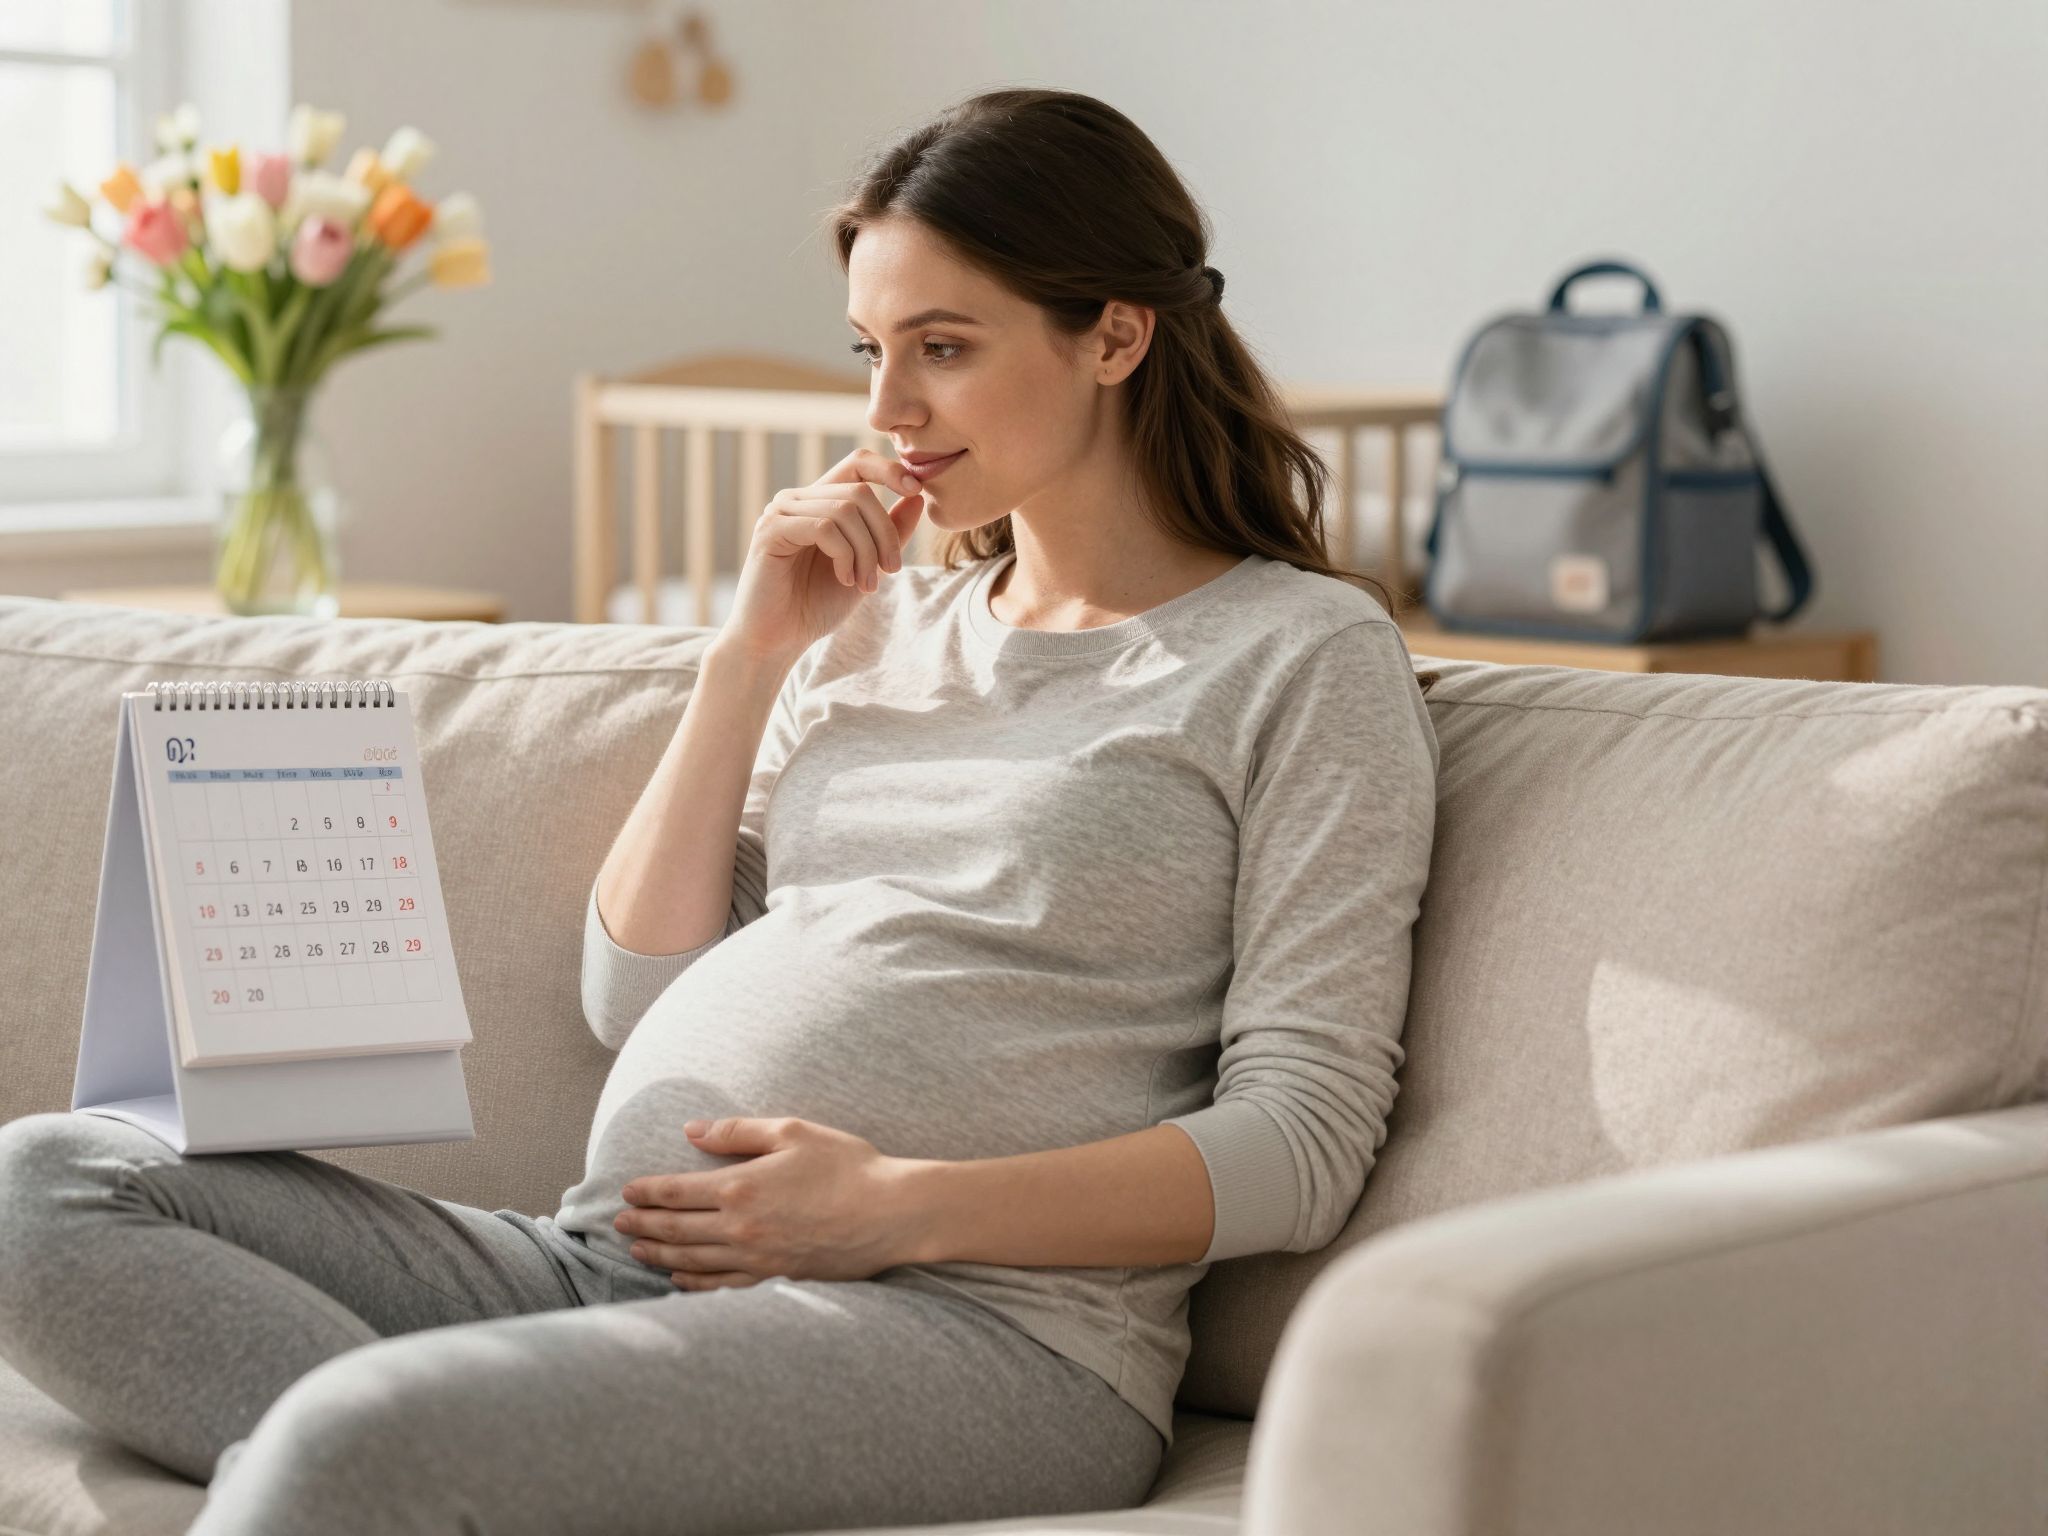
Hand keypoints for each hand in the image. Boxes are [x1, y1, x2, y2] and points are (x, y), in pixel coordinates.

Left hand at [614, 1116, 923, 1289]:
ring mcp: (756, 1260)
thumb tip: (691, 1131)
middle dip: (642, 1225)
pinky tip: (679, 1279)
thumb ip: (737, 1132)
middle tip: (618, 1223)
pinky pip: (721, 1287)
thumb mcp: (793, 1132)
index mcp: (740, 1188)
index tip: (626, 1191)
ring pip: (692, 1261)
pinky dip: (693, 1284)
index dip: (646, 1192)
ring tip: (638, 1249)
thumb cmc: (847, 1166)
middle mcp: (740, 1229)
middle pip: (675, 1230)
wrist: (891, 1214)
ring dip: (659, 1255)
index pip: (676, 1192)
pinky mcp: (775, 1280)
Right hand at [715, 448, 924, 668]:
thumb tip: (918, 497)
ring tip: (865, 585)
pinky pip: (824, 528)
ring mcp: (781, 511)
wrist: (776, 641)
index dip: (890, 470)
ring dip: (867, 552)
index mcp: (820, 502)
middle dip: (885, 534)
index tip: (916, 490)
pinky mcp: (770, 530)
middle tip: (891, 571)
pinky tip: (845, 580)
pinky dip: (845, 556)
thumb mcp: (867, 566)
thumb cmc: (817, 605)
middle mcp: (798, 499)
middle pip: (860, 492)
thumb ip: (890, 533)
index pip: (857, 464)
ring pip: (845, 510)